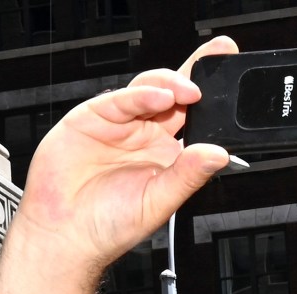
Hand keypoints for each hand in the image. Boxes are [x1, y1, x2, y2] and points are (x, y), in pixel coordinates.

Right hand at [23, 39, 238, 269]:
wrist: (64, 235)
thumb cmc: (108, 226)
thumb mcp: (158, 203)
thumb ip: (188, 176)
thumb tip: (220, 155)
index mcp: (166, 154)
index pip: (196, 118)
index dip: (213, 98)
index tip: (233, 81)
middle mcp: (145, 134)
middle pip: (176, 93)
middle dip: (197, 70)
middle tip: (219, 55)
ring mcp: (120, 124)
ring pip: (150, 88)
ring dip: (172, 83)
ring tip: (190, 91)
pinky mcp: (92, 117)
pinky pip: (120, 99)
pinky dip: (141, 95)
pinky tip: (160, 97)